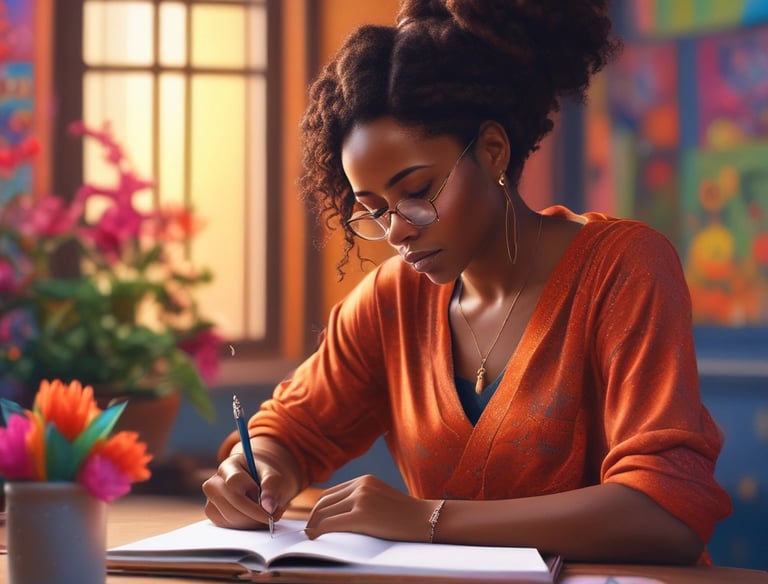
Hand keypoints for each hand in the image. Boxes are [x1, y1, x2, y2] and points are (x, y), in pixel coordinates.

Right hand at [203, 438, 301, 529]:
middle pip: (230, 501)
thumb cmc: (269, 478)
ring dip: (250, 521)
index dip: (253, 498)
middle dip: (253, 513)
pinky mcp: (214, 514)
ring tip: (263, 513)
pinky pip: (228, 526)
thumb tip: (268, 507)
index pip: (234, 481)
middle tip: (270, 516)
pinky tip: (254, 518)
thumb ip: (272, 487)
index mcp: (230, 465)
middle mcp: (215, 481)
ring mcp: (212, 499)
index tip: (269, 511)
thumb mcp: (276, 477)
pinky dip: (244, 526)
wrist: (263, 483)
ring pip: (228, 516)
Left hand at [305, 474, 435, 541]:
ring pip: (325, 512)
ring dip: (314, 526)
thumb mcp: (381, 498)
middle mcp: (361, 485)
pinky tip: (316, 539)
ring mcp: (361, 498)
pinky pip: (332, 523)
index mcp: (364, 480)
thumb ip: (362, 500)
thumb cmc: (405, 516)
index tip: (313, 521)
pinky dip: (320, 531)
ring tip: (311, 538)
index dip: (319, 508)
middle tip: (308, 532)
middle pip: (324, 501)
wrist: (425, 520)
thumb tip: (338, 515)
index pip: (331, 492)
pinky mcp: (362, 515)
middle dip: (313, 517)